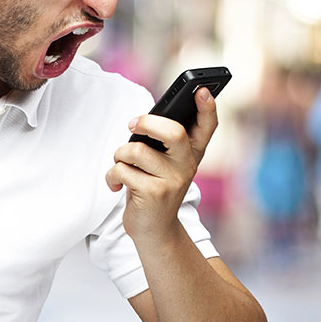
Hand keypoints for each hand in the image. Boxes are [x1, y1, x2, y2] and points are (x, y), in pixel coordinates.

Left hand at [105, 88, 217, 242]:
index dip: (208, 107)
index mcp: (192, 153)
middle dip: (146, 122)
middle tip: (132, 125)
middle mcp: (187, 165)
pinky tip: (116, 186)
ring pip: (137, 151)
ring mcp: (173, 180)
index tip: (203, 90)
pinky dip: (112, 176)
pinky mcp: (154, 194)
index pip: (207, 126)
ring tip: (121, 166)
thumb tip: (141, 121)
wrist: (154, 231)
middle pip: (174, 132)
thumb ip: (162, 143)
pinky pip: (122, 170)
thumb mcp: (165, 165)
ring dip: (120, 155)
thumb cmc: (154, 188)